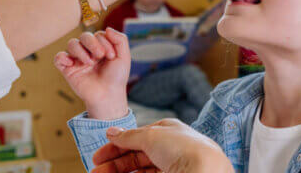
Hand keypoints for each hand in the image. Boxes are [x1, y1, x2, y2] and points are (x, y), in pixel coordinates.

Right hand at [54, 28, 130, 119]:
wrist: (108, 96)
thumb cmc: (116, 77)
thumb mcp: (124, 57)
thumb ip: (120, 39)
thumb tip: (107, 28)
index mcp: (100, 47)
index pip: (98, 34)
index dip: (104, 42)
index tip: (111, 56)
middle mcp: (88, 51)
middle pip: (84, 36)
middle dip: (92, 43)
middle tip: (100, 55)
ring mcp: (77, 60)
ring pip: (72, 44)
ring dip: (80, 50)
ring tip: (89, 62)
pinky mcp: (68, 69)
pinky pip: (58, 58)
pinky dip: (62, 57)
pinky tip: (72, 63)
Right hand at [91, 119, 233, 172]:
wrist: (205, 172)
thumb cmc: (184, 148)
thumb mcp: (151, 135)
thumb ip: (128, 136)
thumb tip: (111, 131)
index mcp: (168, 132)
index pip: (136, 138)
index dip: (116, 147)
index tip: (98, 157)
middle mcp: (170, 150)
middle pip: (135, 157)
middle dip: (114, 164)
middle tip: (95, 172)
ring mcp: (171, 168)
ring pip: (140, 172)